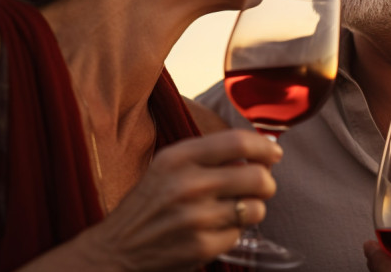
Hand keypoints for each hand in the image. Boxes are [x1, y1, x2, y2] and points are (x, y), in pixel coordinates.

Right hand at [78, 129, 281, 270]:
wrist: (116, 249)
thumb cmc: (150, 202)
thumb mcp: (168, 165)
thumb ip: (209, 154)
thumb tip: (262, 150)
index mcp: (179, 157)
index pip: (237, 142)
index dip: (264, 146)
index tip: (274, 152)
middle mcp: (188, 185)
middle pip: (257, 176)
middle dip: (267, 182)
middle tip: (261, 186)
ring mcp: (196, 218)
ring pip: (256, 208)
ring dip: (253, 209)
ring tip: (235, 209)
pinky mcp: (202, 247)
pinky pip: (240, 234)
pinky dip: (233, 232)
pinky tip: (214, 229)